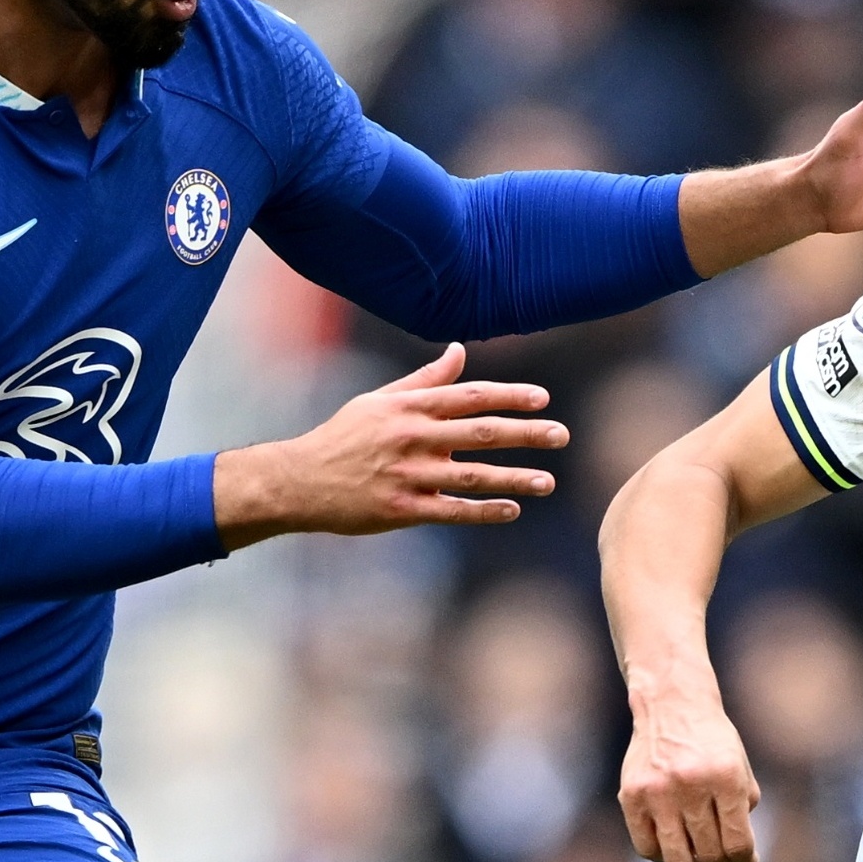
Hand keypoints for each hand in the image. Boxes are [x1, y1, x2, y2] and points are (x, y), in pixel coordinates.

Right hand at [210, 344, 564, 546]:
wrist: (300, 481)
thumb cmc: (343, 437)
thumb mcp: (379, 400)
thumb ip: (425, 380)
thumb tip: (459, 350)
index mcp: (409, 407)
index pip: (469, 396)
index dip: (509, 396)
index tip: (543, 399)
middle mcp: (412, 437)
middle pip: (481, 433)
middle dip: (526, 433)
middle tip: (562, 436)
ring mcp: (408, 475)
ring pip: (473, 475)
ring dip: (515, 478)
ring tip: (549, 482)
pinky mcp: (402, 509)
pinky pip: (453, 511)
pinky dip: (484, 511)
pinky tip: (512, 511)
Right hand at [618, 685, 762, 861]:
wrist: (671, 704)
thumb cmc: (711, 742)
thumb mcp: (739, 768)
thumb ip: (743, 809)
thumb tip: (741, 857)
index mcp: (726, 777)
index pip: (738, 843)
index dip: (745, 860)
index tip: (745, 861)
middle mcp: (692, 784)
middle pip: (709, 854)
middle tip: (723, 860)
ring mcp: (658, 791)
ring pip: (677, 860)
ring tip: (698, 861)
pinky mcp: (631, 795)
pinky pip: (646, 848)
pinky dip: (662, 854)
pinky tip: (672, 843)